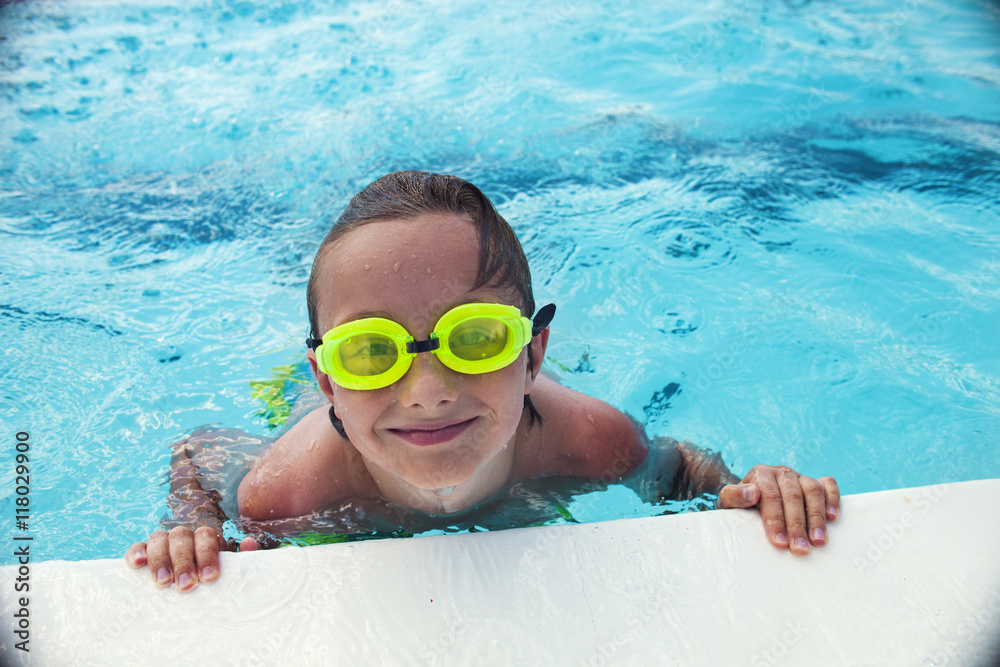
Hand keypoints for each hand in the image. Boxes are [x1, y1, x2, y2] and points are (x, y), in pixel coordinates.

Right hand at [125, 528, 258, 590]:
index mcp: (205, 538)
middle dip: (184, 561)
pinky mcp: (143, 553)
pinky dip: (136, 552)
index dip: (207, 555)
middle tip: (186, 585)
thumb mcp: (228, 572)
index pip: (206, 537)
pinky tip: (138, 564)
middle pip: (182, 537)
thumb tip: (249, 543)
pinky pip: (137, 546)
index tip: (208, 578)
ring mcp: (163, 543)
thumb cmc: (211, 580)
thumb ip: (241, 559)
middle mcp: (184, 537)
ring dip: (160, 559)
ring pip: (159, 539)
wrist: (192, 587)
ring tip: (163, 581)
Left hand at [717, 465, 839, 556]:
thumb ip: (733, 496)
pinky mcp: (817, 482)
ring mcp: (801, 476)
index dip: (775, 520)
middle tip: (800, 549)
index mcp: (761, 474)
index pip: (770, 495)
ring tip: (818, 542)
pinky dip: (833, 499)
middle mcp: (782, 473)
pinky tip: (833, 518)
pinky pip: (829, 485)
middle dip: (796, 525)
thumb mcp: (728, 501)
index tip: (778, 543)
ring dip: (816, 517)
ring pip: (813, 490)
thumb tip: (752, 493)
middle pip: (792, 495)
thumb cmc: (741, 504)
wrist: (750, 496)